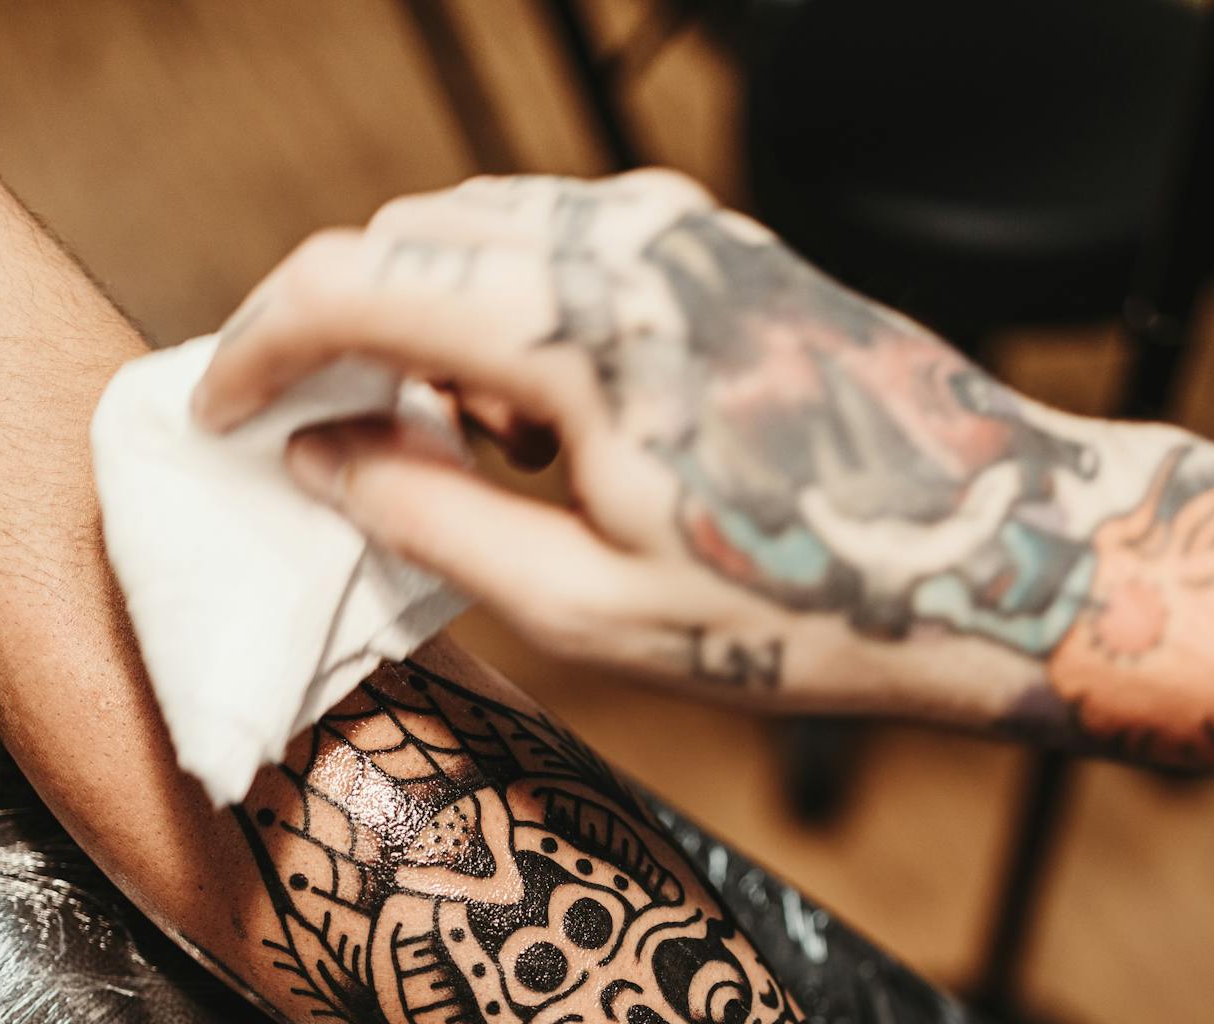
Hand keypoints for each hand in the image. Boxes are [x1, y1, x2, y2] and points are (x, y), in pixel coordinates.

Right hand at [191, 170, 1105, 711]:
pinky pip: (559, 248)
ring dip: (414, 322)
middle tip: (302, 441)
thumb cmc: (807, 607)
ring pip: (476, 232)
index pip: (353, 284)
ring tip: (421, 454)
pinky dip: (497, 315)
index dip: (257, 350)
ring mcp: (678, 228)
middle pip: (402, 237)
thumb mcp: (592, 606)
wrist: (996, 559)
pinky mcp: (714, 246)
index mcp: (580, 327)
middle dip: (326, 331)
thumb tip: (319, 458)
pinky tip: (518, 423)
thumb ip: (432, 519)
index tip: (217, 415)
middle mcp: (624, 239)